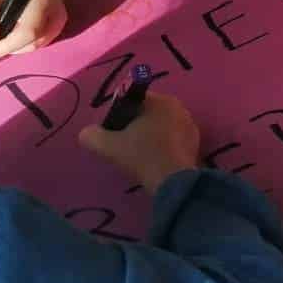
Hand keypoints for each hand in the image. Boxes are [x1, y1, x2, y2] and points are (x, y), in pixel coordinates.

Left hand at [0, 0, 67, 61]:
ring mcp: (59, 20)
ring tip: (4, 34)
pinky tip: (15, 33)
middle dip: (11, 47)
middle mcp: (55, 11)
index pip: (29, 31)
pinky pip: (39, 44)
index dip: (9, 44)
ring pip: (36, 45)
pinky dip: (24, 44)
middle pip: (33, 42)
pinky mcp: (58, 26)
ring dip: (16, 46)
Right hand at [79, 92, 201, 192]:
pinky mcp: (196, 143)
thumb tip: (86, 133)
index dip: (120, 114)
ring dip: (150, 136)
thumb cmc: (142, 156)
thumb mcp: (109, 146)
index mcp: (160, 100)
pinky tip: (154, 161)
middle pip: (148, 113)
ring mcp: (190, 125)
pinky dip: (163, 147)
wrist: (173, 182)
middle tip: (125, 145)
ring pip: (161, 126)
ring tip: (139, 155)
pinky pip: (173, 139)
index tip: (114, 132)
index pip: (133, 99)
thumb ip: (92, 136)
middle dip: (135, 126)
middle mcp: (178, 107)